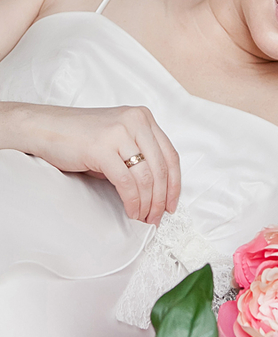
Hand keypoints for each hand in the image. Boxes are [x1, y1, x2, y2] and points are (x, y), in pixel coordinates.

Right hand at [23, 104, 180, 225]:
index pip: (170, 155)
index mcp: (142, 117)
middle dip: (161, 199)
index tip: (172, 204)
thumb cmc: (78, 137)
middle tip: (157, 218)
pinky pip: (126, 182)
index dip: (175, 184)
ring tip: (143, 218)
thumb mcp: (117, 141)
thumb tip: (157, 192)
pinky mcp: (102, 148)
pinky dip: (132, 202)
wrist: (43, 128)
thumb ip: (138, 156)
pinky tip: (131, 212)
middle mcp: (135, 121)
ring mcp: (119, 132)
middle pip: (161, 168)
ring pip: (146, 177)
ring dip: (147, 204)